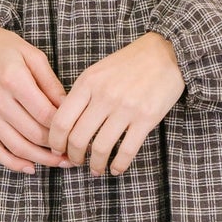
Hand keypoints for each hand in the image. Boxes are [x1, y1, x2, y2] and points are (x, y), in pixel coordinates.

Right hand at [0, 17, 71, 174]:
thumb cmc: (5, 48)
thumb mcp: (33, 56)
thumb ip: (51, 84)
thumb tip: (69, 109)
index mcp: (14, 80)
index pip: (45, 114)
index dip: (64, 127)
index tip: (78, 131)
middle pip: (33, 134)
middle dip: (57, 147)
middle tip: (75, 151)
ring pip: (17, 147)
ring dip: (41, 160)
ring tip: (61, 162)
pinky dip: (13, 164)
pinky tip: (31, 168)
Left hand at [49, 31, 184, 175]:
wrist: (167, 53)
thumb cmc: (129, 63)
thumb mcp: (98, 71)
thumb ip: (81, 94)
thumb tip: (65, 124)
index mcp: (88, 82)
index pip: (61, 120)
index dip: (55, 141)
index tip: (57, 149)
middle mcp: (104, 96)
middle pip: (78, 138)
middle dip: (73, 156)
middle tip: (75, 161)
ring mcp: (126, 107)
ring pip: (101, 148)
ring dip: (95, 164)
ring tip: (96, 169)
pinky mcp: (147, 118)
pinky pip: (127, 150)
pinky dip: (119, 165)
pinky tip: (116, 169)